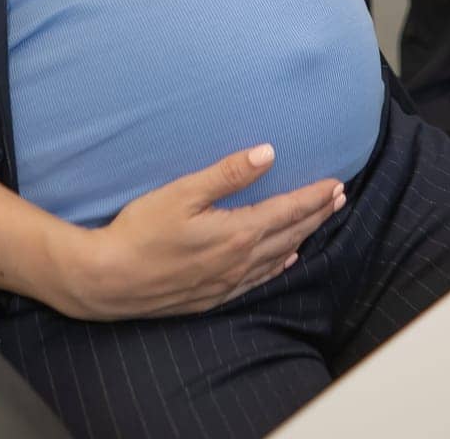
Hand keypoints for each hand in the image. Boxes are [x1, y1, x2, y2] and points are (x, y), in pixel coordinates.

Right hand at [61, 147, 346, 319]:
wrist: (109, 280)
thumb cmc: (141, 230)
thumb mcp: (183, 193)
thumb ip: (228, 173)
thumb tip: (268, 153)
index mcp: (237, 234)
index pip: (288, 211)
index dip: (314, 197)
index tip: (337, 183)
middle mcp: (239, 261)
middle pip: (289, 234)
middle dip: (317, 215)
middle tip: (340, 198)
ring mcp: (226, 282)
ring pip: (277, 258)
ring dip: (302, 237)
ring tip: (320, 222)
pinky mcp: (212, 296)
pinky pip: (258, 280)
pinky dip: (278, 266)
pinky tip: (285, 260)